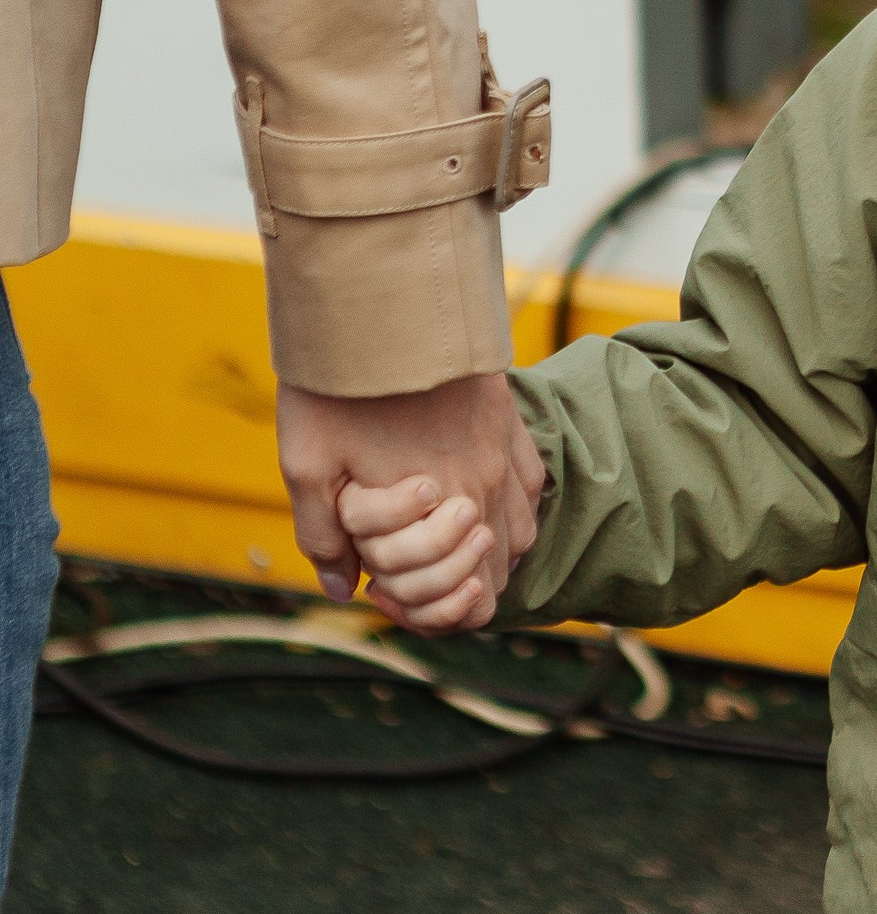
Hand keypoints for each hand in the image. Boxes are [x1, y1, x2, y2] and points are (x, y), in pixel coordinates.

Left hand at [276, 370, 541, 632]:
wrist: (384, 300)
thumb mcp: (307, 464)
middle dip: (459, 589)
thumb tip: (342, 586)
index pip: (466, 596)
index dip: (431, 613)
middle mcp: (484, 485)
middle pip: (496, 572)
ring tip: (446, 548)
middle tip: (410, 576)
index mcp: (437, 509)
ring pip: (519, 534)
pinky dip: (512, 510)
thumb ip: (324, 536)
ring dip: (489, 553)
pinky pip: (532, 488)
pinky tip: (481, 503)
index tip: (386, 595)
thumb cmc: (338, 384)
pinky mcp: (510, 420)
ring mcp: (504, 451)